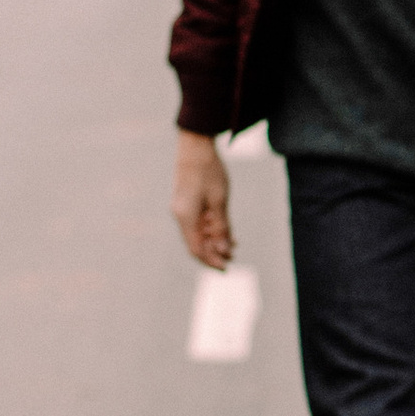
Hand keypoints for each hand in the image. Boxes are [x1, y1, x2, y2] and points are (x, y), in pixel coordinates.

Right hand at [171, 131, 234, 271]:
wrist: (195, 147)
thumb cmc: (208, 171)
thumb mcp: (220, 200)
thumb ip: (221, 226)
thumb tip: (225, 250)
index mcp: (185, 217)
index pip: (196, 249)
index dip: (211, 261)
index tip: (227, 268)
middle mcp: (180, 216)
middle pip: (196, 244)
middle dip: (214, 253)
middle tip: (233, 259)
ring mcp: (182, 210)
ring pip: (198, 234)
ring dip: (214, 241)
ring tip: (234, 246)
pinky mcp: (186, 203)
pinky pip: (198, 223)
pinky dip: (211, 229)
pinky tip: (226, 232)